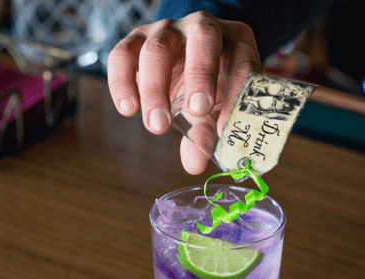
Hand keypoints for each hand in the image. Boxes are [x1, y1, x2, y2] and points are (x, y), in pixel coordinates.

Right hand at [108, 11, 261, 174]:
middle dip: (200, 74)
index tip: (225, 128)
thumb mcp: (213, 109)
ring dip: (156, 89)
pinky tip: (129, 109)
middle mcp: (201, 27)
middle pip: (203, 36)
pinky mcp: (135, 39)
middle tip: (196, 111)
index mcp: (234, 41)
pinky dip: (122, 83)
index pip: (242, 59)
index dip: (236, 92)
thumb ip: (206, 134)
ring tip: (157, 126)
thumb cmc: (205, 86)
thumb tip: (194, 166)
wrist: (181, 58)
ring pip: (158, 48)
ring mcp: (166, 30)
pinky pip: (122, 55)